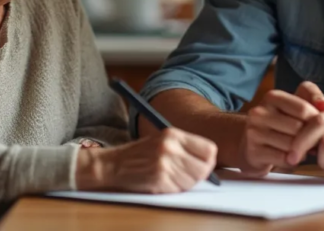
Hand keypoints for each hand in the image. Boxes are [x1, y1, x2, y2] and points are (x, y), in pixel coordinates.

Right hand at [77, 128, 216, 192]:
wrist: (114, 164)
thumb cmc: (140, 153)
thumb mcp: (163, 139)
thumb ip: (185, 146)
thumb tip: (210, 160)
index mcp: (173, 134)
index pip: (209, 149)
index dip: (209, 160)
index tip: (204, 164)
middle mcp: (170, 147)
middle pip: (204, 167)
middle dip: (200, 174)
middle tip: (190, 174)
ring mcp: (165, 164)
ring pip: (194, 180)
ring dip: (188, 183)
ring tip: (174, 177)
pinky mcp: (159, 180)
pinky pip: (180, 188)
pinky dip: (176, 188)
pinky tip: (165, 182)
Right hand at [238, 82, 323, 176]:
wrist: (249, 144)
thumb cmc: (280, 124)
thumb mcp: (295, 106)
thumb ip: (314, 100)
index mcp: (272, 97)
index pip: (303, 109)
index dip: (316, 121)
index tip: (320, 129)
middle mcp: (259, 112)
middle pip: (298, 128)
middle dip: (310, 138)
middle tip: (314, 144)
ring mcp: (254, 132)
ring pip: (292, 145)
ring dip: (302, 151)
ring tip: (303, 150)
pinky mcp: (253, 152)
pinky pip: (283, 159)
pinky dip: (292, 161)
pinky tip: (291, 158)